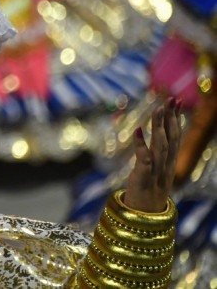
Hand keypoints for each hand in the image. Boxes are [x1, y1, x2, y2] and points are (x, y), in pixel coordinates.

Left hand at [123, 98, 181, 212]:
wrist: (144, 214)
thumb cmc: (148, 190)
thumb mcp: (157, 170)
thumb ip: (158, 154)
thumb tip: (158, 138)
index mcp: (169, 162)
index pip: (176, 136)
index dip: (176, 119)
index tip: (176, 101)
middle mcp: (166, 165)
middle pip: (171, 138)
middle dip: (171, 118)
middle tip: (171, 99)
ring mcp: (155, 170)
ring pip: (160, 146)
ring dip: (159, 127)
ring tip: (158, 109)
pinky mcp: (143, 176)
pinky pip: (144, 159)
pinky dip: (142, 145)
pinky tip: (138, 130)